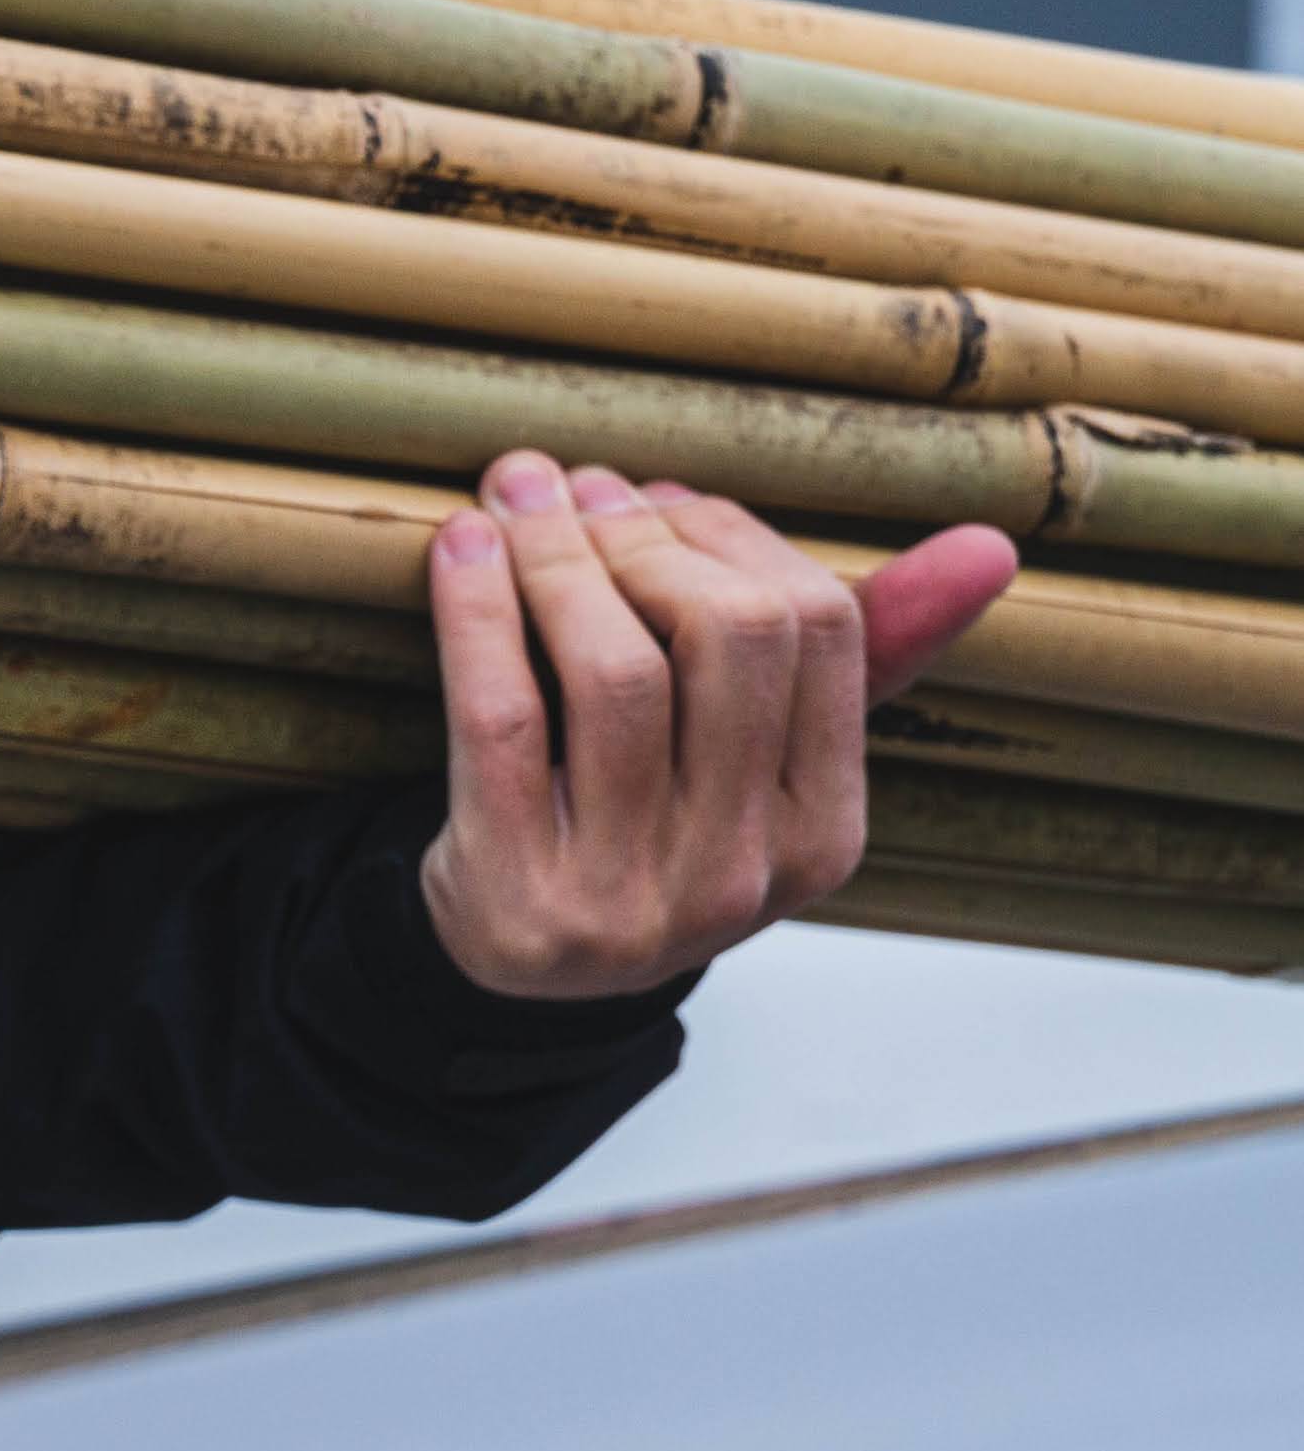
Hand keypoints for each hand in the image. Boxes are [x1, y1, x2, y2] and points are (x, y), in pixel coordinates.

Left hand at [419, 452, 1017, 1000]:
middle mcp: (742, 871)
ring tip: (514, 499)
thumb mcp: (751, 759)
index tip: (651, 494)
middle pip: (727, 638)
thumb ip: (857, 653)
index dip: (728, 536)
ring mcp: (632, 893)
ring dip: (557, 556)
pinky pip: (500, 717)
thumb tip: (992, 547)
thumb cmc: (644, 820)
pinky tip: (458, 546)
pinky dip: (477, 612)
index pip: (819, 631)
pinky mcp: (518, 890)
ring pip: (615, 672)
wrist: (515, 964)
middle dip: (644, 536)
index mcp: (823, 831)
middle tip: (573, 487)